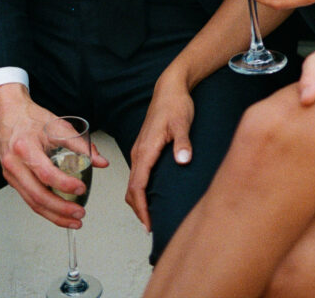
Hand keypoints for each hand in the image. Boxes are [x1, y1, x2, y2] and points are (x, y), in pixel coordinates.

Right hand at [0, 84, 108, 227]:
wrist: (7, 113)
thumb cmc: (30, 117)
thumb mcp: (58, 125)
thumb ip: (80, 144)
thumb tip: (100, 162)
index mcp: (25, 147)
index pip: (46, 173)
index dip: (65, 184)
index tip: (81, 188)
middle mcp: (14, 164)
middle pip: (37, 196)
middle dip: (61, 210)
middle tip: (79, 213)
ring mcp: (10, 174)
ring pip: (32, 202)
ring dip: (53, 215)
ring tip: (72, 220)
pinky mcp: (11, 179)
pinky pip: (28, 198)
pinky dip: (44, 208)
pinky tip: (58, 212)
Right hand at [126, 69, 194, 231]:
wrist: (170, 87)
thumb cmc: (176, 104)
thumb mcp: (182, 123)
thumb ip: (183, 143)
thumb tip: (183, 160)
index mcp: (145, 149)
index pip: (137, 186)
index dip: (141, 208)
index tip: (148, 224)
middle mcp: (138, 152)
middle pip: (131, 189)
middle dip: (138, 210)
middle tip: (150, 227)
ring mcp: (139, 149)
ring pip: (133, 182)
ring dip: (139, 200)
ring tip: (151, 216)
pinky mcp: (144, 147)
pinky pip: (137, 174)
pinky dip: (141, 189)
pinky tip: (152, 194)